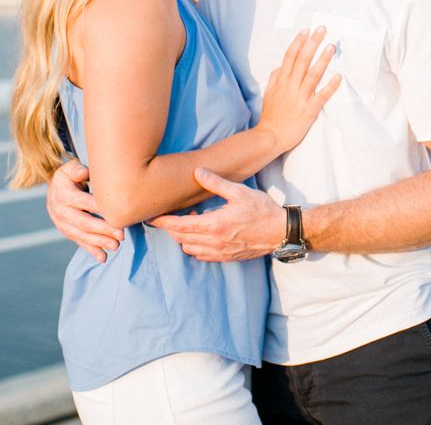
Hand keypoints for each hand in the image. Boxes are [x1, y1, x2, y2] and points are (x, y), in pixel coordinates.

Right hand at [46, 159, 124, 262]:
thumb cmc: (67, 178)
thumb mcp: (68, 169)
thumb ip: (76, 169)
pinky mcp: (68, 233)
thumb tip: (84, 173)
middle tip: (121, 235)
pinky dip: (92, 251)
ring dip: (100, 242)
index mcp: (64, 195)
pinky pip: (80, 243)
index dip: (101, 208)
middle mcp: (62, 212)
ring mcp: (63, 225)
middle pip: (85, 223)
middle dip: (103, 230)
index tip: (118, 212)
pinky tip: (103, 258)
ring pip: (83, 236)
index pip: (85, 203)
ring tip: (116, 246)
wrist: (52, 191)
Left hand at [150, 168, 285, 260]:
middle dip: (170, 228)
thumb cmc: (262, 210)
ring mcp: (219, 252)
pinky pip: (201, 256)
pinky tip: (201, 234)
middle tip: (168, 215)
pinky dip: (194, 246)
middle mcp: (213, 242)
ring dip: (183, 237)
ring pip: (188, 248)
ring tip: (191, 221)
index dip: (162, 221)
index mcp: (214, 225)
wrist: (280, 232)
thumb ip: (215, 183)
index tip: (151, 217)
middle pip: (180, 238)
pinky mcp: (226, 258)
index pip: (179, 225)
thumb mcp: (239, 191)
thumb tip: (197, 172)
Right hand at [258, 27, 341, 153]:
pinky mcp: (309, 110)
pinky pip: (322, 96)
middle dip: (313, 43)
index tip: (306, 30)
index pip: (290, 56)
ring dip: (323, 59)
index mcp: (281, 81)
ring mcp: (300, 97)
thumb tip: (281, 67)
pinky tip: (339, 76)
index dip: (299, 42)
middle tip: (322, 29)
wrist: (270, 136)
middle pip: (302, 59)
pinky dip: (330, 86)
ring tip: (331, 47)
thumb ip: (274, 78)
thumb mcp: (268, 94)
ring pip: (313, 74)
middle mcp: (291, 86)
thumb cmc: (270, 116)